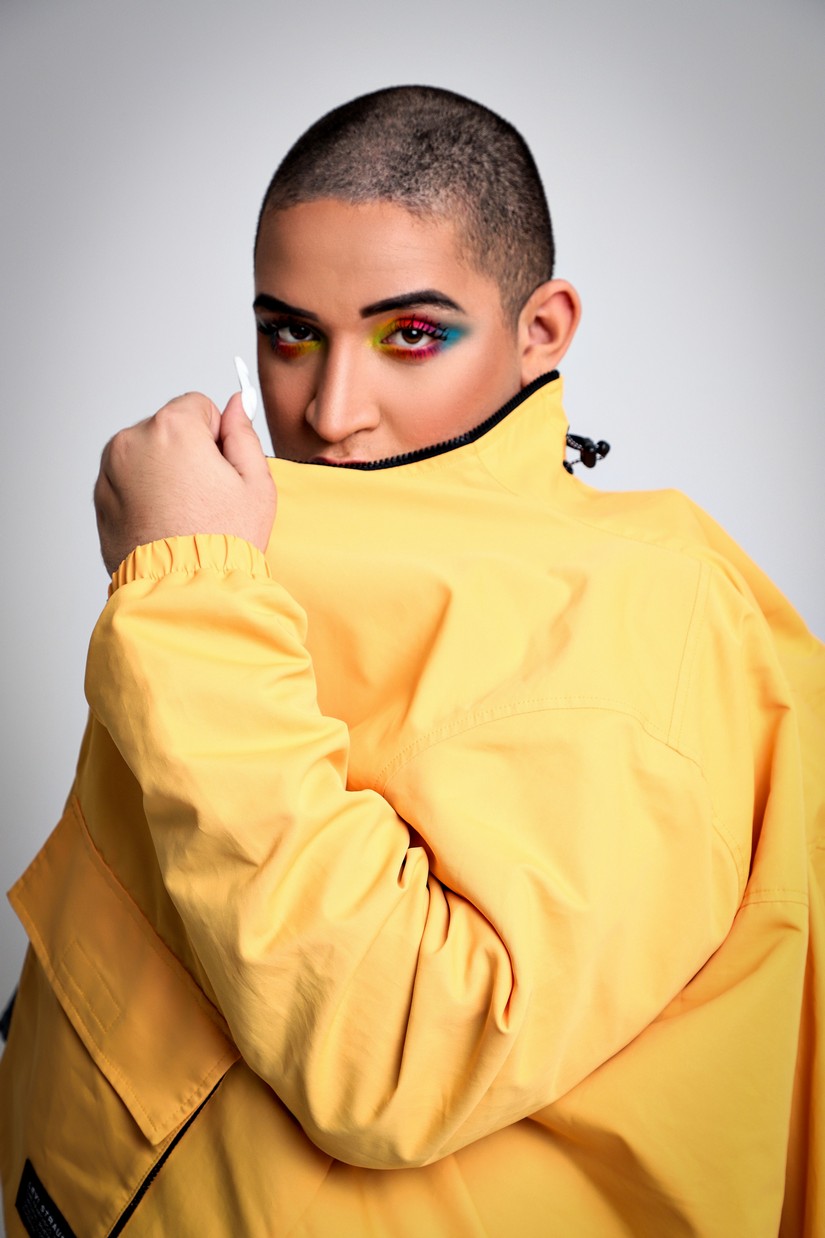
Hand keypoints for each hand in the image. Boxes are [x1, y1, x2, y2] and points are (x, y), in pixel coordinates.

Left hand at [94, 392, 276, 575]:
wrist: (184, 589)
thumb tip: (236, 405)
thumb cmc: (223, 540)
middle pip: (169, 428)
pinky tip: (163, 522)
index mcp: (172, 428)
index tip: (220, 470)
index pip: (198, 406)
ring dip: (163, 471)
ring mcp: (111, 470)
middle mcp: (133, 441)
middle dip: (187, 452)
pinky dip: (144, 493)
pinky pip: (128, 480)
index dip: (217, 437)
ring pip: (147, 454)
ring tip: (182, 512)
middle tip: (204, 497)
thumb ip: (244, 434)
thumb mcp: (255, 483)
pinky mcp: (100, 497)